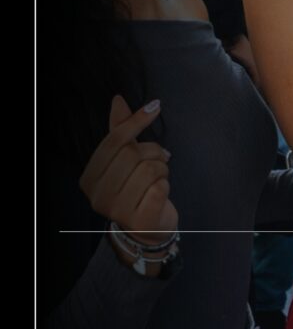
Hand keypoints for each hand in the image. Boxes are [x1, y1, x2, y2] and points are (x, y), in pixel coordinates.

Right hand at [79, 95, 177, 244]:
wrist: (148, 229)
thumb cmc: (136, 188)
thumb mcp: (125, 159)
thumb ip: (120, 130)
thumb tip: (118, 100)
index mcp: (90, 177)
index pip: (114, 141)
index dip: (136, 121)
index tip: (155, 106)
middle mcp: (97, 196)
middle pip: (133, 154)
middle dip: (154, 152)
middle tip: (160, 160)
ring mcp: (116, 211)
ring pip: (150, 169)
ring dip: (163, 169)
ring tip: (160, 178)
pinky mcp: (140, 220)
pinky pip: (160, 188)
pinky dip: (166, 185)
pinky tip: (160, 193)